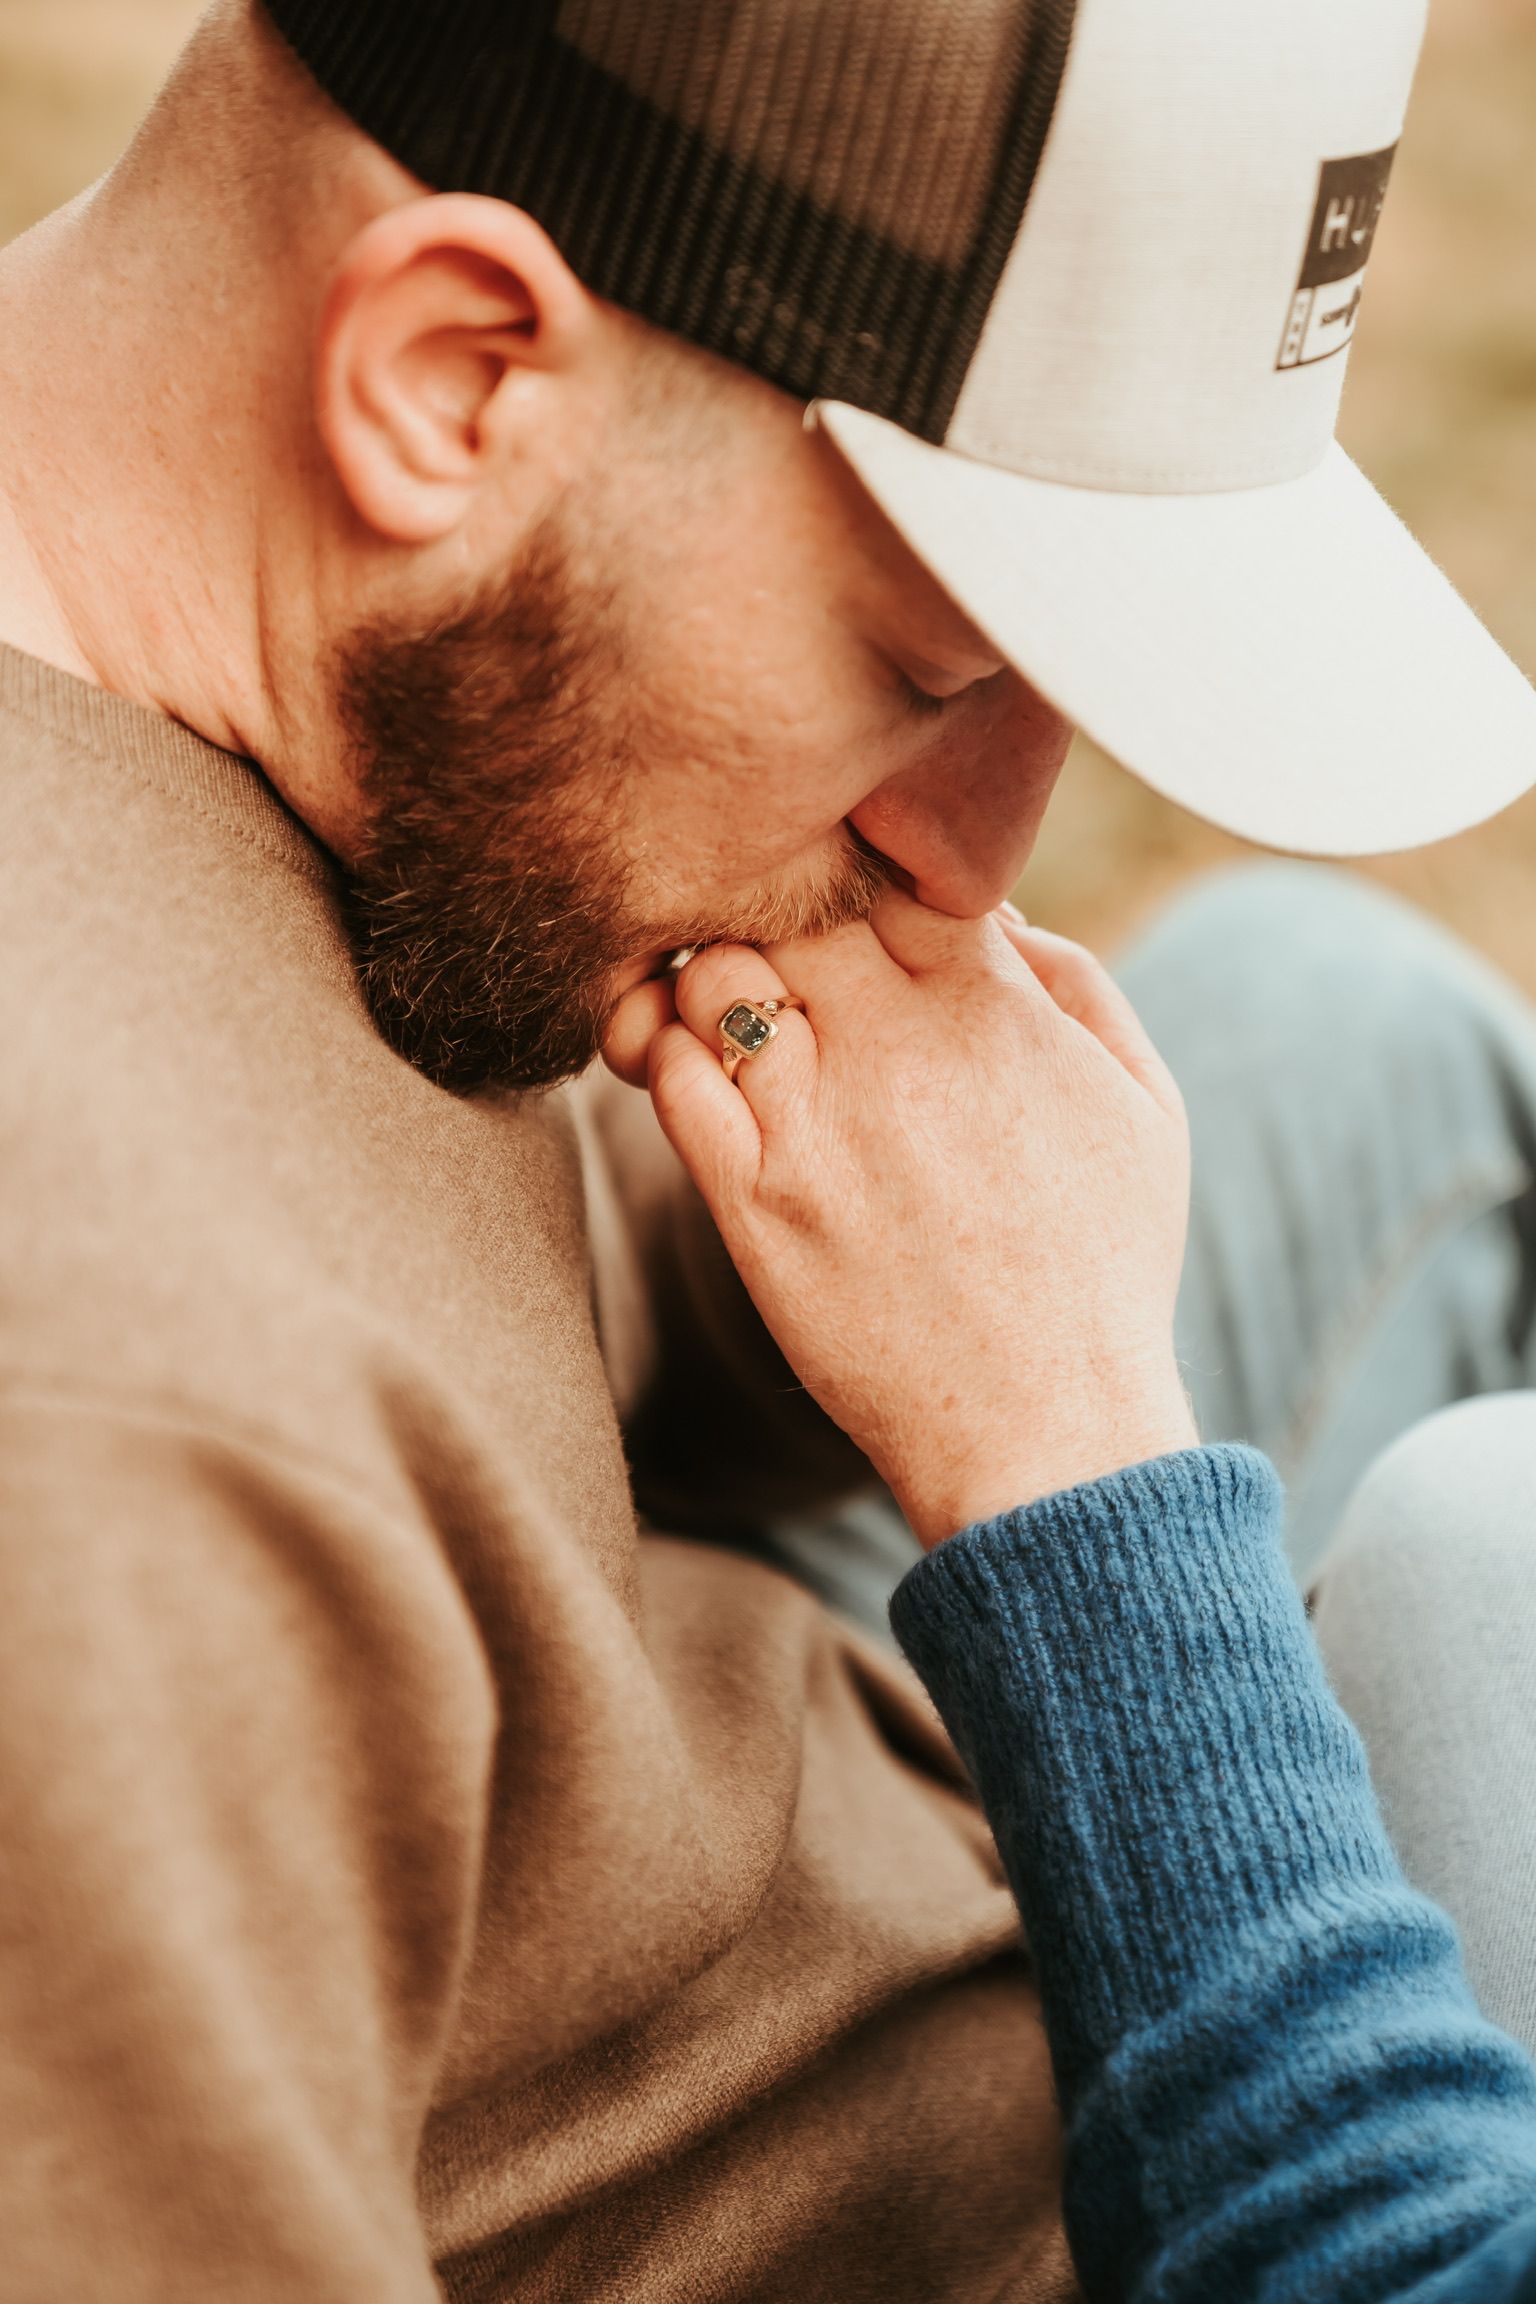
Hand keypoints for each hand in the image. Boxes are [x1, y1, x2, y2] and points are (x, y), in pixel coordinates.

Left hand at [603, 895, 1195, 1546]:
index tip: (859, 902)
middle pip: (787, 898)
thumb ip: (1076, 983)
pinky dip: (671, 1049)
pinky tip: (705, 1072)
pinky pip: (672, 1076)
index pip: (887, 859)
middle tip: (789, 951)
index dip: (861, 859)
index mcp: (993, 1007)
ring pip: (712, 973)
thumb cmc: (1106, 1265)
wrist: (1049, 1429)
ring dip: (716, 975)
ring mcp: (814, 1124)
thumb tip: (993, 910)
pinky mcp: (752, 1203)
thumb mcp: (1145, 1103)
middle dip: (780, 906)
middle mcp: (895, 1048)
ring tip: (745, 1014)